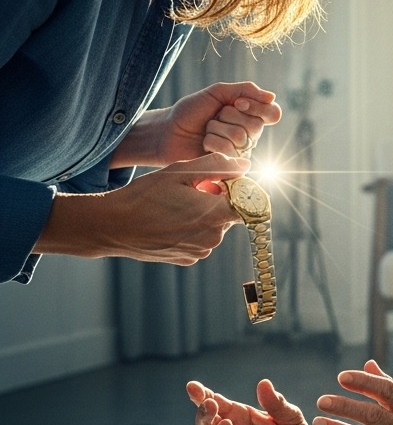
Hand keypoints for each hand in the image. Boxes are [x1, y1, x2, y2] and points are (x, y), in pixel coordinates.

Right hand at [36, 153, 249, 263]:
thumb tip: (245, 165)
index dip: (237, 189)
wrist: (114, 227)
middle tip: (189, 189)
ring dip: (203, 214)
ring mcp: (200, 251)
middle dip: (217, 199)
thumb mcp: (180, 172)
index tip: (220, 180)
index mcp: (215, 214)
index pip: (248, 202)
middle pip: (229, 213)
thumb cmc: (144, 196)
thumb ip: (217, 167)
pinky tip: (169, 220)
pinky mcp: (187, 259)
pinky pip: (199, 239)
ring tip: (175, 204)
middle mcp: (213, 237)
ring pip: (213, 226)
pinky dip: (191, 228)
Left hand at [112, 82, 281, 166]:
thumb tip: (272, 96)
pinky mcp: (228, 165)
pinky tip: (204, 144)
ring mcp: (239, 152)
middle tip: (215, 117)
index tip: (238, 102)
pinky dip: (211, 142)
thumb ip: (245, 90)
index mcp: (249, 116)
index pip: (273, 113)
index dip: (258, 107)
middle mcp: (249, 135)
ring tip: (206, 130)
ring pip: (240, 137)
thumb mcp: (218, 92)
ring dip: (217, 129)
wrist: (168, 131)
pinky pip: (229, 151)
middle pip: (256, 126)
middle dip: (229, 116)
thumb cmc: (191, 111)